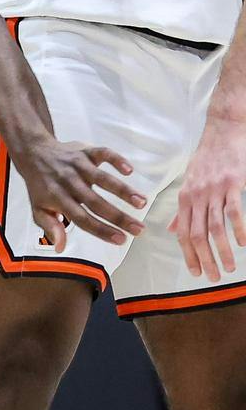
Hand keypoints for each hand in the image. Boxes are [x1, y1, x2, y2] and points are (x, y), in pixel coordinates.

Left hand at [10, 136, 147, 250]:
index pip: (82, 218)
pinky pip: (103, 153)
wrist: (33, 153)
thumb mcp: (38, 209)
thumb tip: (59, 248)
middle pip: (96, 202)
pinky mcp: (85, 151)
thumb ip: (50, 227)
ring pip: (102, 178)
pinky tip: (130, 171)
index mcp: (58, 199)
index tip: (121, 240)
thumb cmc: (41, 186)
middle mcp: (69, 182)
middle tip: (139, 229)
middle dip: (119, 217)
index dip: (101, 230)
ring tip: (142, 203)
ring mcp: (78, 166)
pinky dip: (116, 160)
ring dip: (123, 190)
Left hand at [171, 112, 245, 278]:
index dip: (188, 254)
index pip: (182, 233)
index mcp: (184, 199)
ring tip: (230, 267)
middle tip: (213, 277)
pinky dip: (239, 229)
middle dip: (205, 259)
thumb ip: (181, 209)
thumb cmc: (207, 159)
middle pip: (197, 235)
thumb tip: (171, 229)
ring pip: (215, 227)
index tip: (195, 271)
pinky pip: (234, 211)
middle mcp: (196, 197)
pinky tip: (243, 243)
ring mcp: (214, 191)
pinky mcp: (232, 184)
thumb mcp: (188, 183)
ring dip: (223, 250)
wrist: (223, 132)